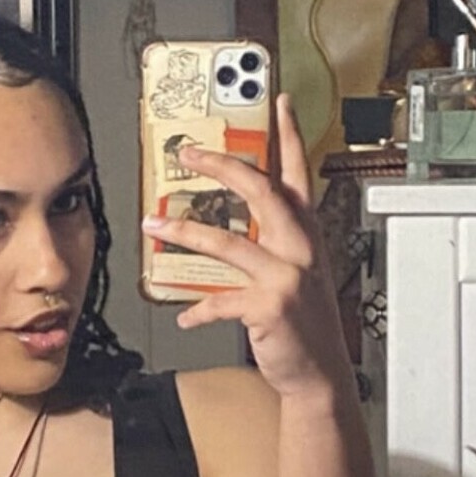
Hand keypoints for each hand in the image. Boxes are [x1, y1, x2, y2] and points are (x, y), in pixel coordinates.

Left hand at [141, 95, 349, 399]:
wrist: (320, 373)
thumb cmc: (305, 322)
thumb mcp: (299, 272)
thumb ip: (273, 242)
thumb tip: (229, 222)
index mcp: (306, 233)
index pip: (298, 173)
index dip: (290, 135)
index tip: (277, 103)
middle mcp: (299, 247)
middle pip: (259, 190)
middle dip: (221, 165)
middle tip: (189, 153)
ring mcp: (286, 275)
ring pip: (227, 241)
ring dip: (183, 231)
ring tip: (154, 225)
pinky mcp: (269, 306)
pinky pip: (220, 300)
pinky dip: (198, 308)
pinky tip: (185, 314)